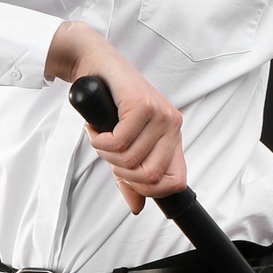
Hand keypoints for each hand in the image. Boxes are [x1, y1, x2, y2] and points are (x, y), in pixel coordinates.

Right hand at [45, 21, 185, 213]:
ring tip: (101, 136)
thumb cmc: (110, 104)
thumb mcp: (123, 146)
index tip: (127, 179)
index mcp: (172, 138)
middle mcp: (171, 126)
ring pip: (132, 159)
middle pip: (152, 175)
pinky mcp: (141, 104)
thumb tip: (137, 206)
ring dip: (106, 154)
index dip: (150, 190)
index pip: (176, 181)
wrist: (95, 66)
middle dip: (122, 172)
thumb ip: (130, 178)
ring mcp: (159, 114)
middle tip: (108, 154)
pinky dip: (100, 141)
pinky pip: (119, 141)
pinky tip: (97, 128)